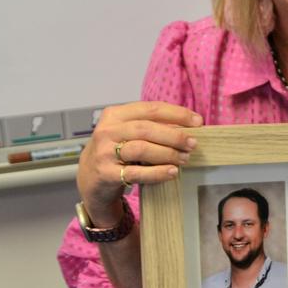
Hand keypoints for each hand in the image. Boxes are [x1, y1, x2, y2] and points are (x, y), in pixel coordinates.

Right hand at [76, 101, 202, 220]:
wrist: (89, 178)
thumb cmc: (115, 151)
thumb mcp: (127, 133)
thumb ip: (151, 126)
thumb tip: (187, 127)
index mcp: (114, 114)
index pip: (150, 109)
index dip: (177, 114)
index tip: (198, 121)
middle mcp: (107, 131)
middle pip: (146, 128)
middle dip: (174, 135)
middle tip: (193, 143)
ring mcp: (104, 152)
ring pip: (141, 149)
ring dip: (167, 153)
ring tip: (184, 158)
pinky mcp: (106, 174)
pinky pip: (136, 173)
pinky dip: (157, 173)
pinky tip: (172, 172)